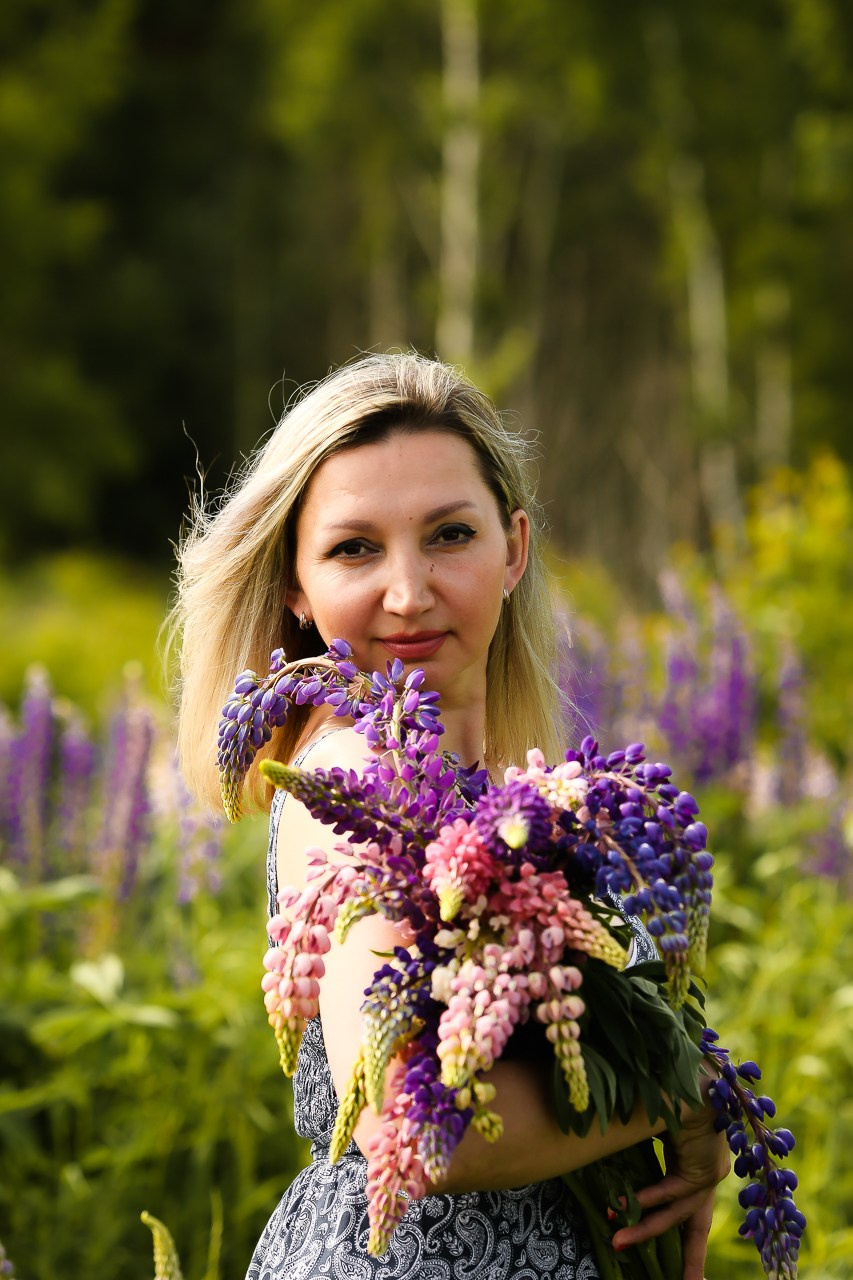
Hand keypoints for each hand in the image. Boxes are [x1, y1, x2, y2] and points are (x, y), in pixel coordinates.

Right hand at [611, 1079, 729, 1279]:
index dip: (685, 1237)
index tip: (690, 1273)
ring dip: (645, 1229)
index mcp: (698, 1160)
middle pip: (695, 1224)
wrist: (687, 1065)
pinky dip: (649, 1199)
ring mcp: (710, 1170)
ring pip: (678, 1213)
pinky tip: (626, 1207)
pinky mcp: (704, 1166)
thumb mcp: (650, 1122)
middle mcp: (709, 1170)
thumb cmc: (666, 1083)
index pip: (689, 1206)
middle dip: (690, 1261)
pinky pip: (674, 1191)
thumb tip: (604, 1153)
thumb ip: (636, 1140)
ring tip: (617, 1242)